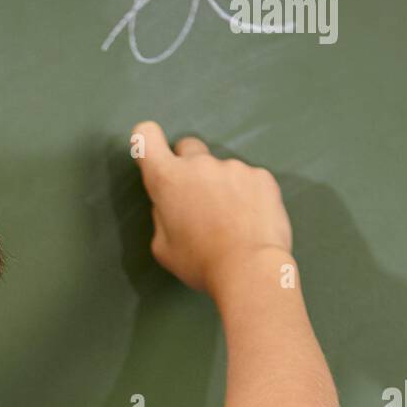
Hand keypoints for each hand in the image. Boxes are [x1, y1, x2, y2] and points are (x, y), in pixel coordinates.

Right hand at [131, 120, 292, 301]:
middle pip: (188, 147)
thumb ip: (162, 217)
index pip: (146, 136)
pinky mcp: (261, 176)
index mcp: (168, 180)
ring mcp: (234, 167)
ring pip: (221, 170)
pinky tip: (250, 222)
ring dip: (221, 187)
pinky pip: (248, 180)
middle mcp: (200, 164)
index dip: (146, 142)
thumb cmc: (200, 264)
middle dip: (188, 167)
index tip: (153, 157)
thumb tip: (170, 205)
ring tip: (230, 223)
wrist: (250, 270)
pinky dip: (247, 196)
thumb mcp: (163, 248)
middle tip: (196, 200)